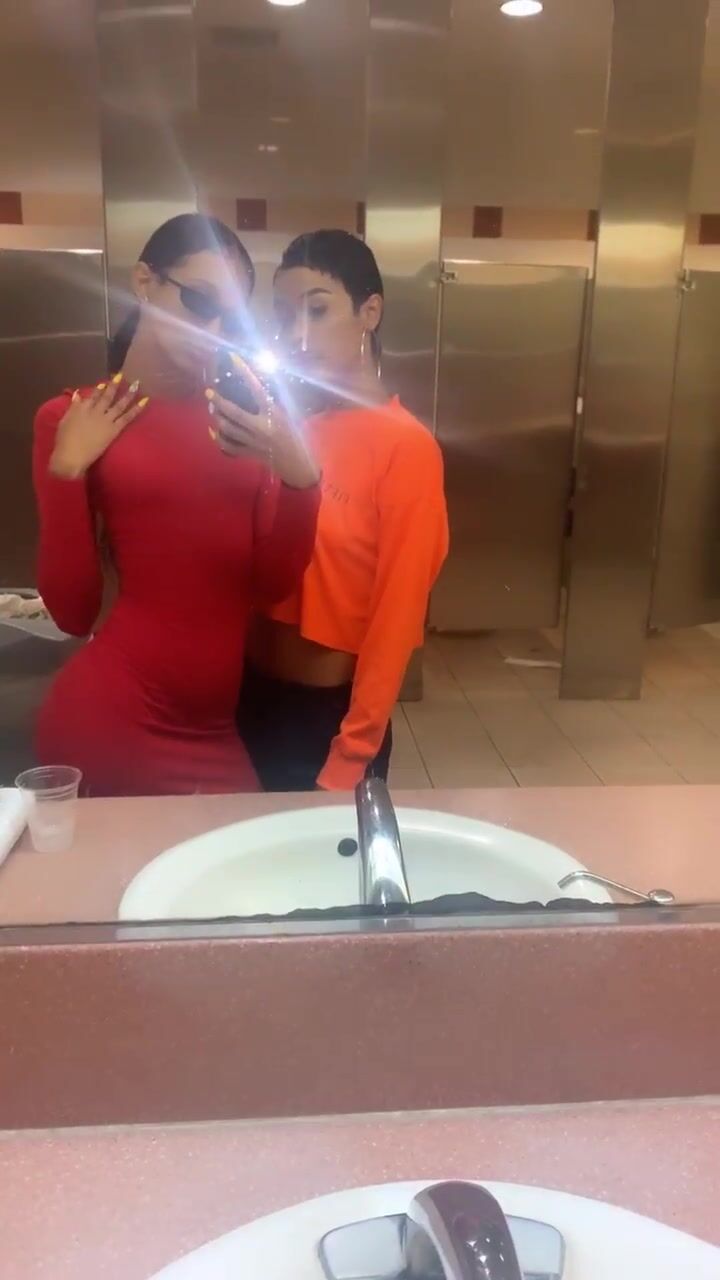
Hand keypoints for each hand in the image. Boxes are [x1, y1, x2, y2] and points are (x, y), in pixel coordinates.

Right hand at [50, 377, 148, 479]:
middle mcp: (95, 410)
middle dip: (114, 385)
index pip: (92, 395)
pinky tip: (145, 401)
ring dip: (129, 393)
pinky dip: (137, 409)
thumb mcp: (65, 421)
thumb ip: (73, 407)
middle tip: (121, 375)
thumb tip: (77, 395)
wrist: (71, 456)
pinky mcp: (114, 429)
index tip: (104, 383)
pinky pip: (127, 417)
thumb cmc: (64, 442)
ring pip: (119, 404)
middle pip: (107, 396)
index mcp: (82, 408)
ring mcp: (106, 419)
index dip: (98, 389)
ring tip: (137, 384)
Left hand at [206, 355, 319, 490]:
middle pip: (235, 413)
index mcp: (273, 415)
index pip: (257, 389)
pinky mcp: (248, 453)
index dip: (245, 373)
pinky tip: (212, 431)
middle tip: (209, 392)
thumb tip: (258, 381)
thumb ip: (273, 399)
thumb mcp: (287, 414)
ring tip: (212, 408)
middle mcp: (261, 428)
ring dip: (218, 417)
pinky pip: (229, 447)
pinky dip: (218, 439)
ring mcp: (253, 442)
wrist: (296, 462)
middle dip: (219, 401)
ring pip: (228, 429)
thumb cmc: (294, 434)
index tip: (233, 358)